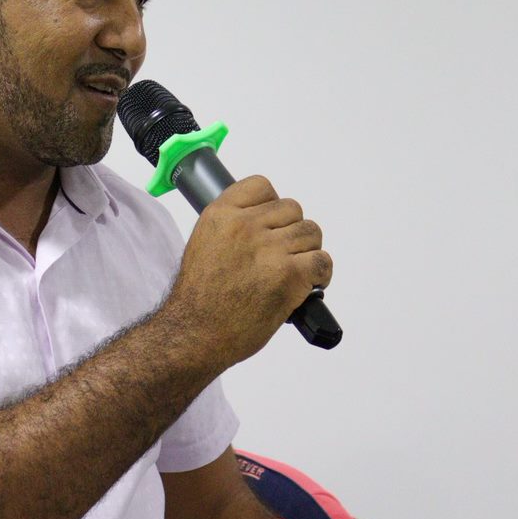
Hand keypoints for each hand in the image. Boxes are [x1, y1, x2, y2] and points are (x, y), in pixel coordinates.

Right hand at [161, 175, 331, 367]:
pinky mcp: (289, 275)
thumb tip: (264, 222)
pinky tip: (308, 284)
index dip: (271, 205)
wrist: (195, 332)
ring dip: (307, 252)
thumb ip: (232, 226)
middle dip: (290, 231)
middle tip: (281, 255)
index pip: (262, 185)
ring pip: (311, 233)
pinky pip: (322, 260)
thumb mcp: (203, 243)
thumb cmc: (198, 297)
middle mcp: (245, 226)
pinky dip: (320, 274)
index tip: (269, 225)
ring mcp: (269, 249)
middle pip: (292, 209)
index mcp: (221, 214)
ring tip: (294, 271)